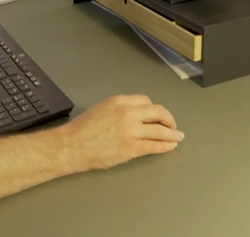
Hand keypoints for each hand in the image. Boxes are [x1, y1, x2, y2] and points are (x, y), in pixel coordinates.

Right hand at [59, 95, 183, 171]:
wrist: (72, 146)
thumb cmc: (82, 129)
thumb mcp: (101, 108)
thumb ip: (120, 109)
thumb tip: (135, 115)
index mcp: (119, 101)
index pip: (146, 101)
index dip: (154, 109)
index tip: (157, 115)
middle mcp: (128, 113)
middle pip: (158, 112)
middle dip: (169, 119)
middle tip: (173, 125)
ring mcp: (131, 132)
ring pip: (160, 130)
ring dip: (172, 133)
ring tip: (178, 136)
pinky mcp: (131, 149)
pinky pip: (154, 146)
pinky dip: (165, 146)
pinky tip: (170, 146)